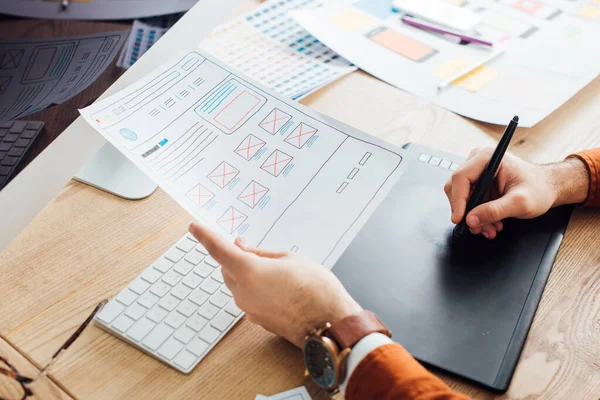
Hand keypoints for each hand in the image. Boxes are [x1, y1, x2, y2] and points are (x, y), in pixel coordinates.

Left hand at [189, 223, 361, 347]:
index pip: (219, 250)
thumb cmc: (316, 289)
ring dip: (246, 273)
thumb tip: (242, 247)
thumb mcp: (290, 259)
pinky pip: (248, 298)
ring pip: (237, 284)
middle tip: (250, 247)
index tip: (195, 228)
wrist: (330, 326)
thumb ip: (261, 253)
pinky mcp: (258, 320)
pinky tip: (277, 286)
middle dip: (234, 256)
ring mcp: (249, 309)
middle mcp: (243, 293)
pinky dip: (254, 288)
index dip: (205, 236)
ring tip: (274, 269)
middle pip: (227, 268)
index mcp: (249, 272)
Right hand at [444, 148, 588, 238]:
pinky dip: (477, 215)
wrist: (547, 188)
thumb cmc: (539, 188)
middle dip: (466, 211)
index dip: (457, 200)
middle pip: (456, 188)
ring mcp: (476, 171)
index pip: (461, 177)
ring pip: (461, 197)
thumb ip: (494, 211)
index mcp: (488, 157)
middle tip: (477, 227)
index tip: (460, 219)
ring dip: (472, 216)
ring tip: (489, 228)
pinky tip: (490, 222)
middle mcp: (478, 161)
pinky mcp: (477, 183)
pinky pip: (468, 201)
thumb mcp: (520, 202)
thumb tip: (471, 219)